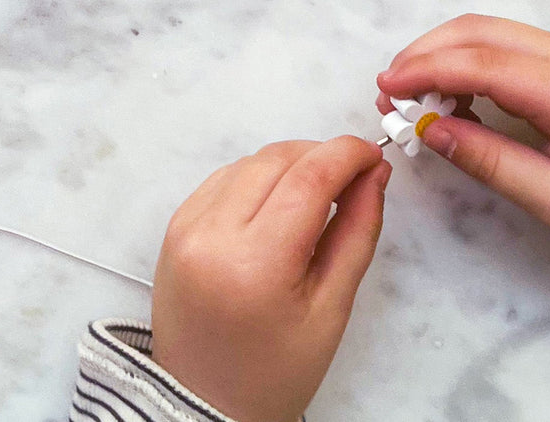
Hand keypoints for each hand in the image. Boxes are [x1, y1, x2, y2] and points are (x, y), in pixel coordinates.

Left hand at [151, 136, 389, 421]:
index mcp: (255, 264)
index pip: (308, 178)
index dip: (346, 154)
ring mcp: (187, 227)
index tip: (373, 153)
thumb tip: (373, 173)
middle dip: (321, 157)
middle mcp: (211, 235)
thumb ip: (356, 233)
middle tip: (353, 179)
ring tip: (317, 198)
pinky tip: (277, 205)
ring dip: (289, 165)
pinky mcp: (175, 225)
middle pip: (277, 160)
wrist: (204, 402)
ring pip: (250, 162)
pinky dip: (257, 179)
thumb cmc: (275, 370)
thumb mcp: (331, 310)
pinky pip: (224, 178)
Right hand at [376, 14, 549, 253]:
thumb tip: (428, 130)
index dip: (428, 69)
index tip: (386, 89)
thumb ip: (490, 162)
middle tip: (387, 93)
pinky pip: (501, 43)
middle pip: (478, 31)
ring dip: (439, 53)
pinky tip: (449, 95)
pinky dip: (463, 58)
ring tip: (409, 96)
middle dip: (424, 55)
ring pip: (486, 30)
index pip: (483, 62)